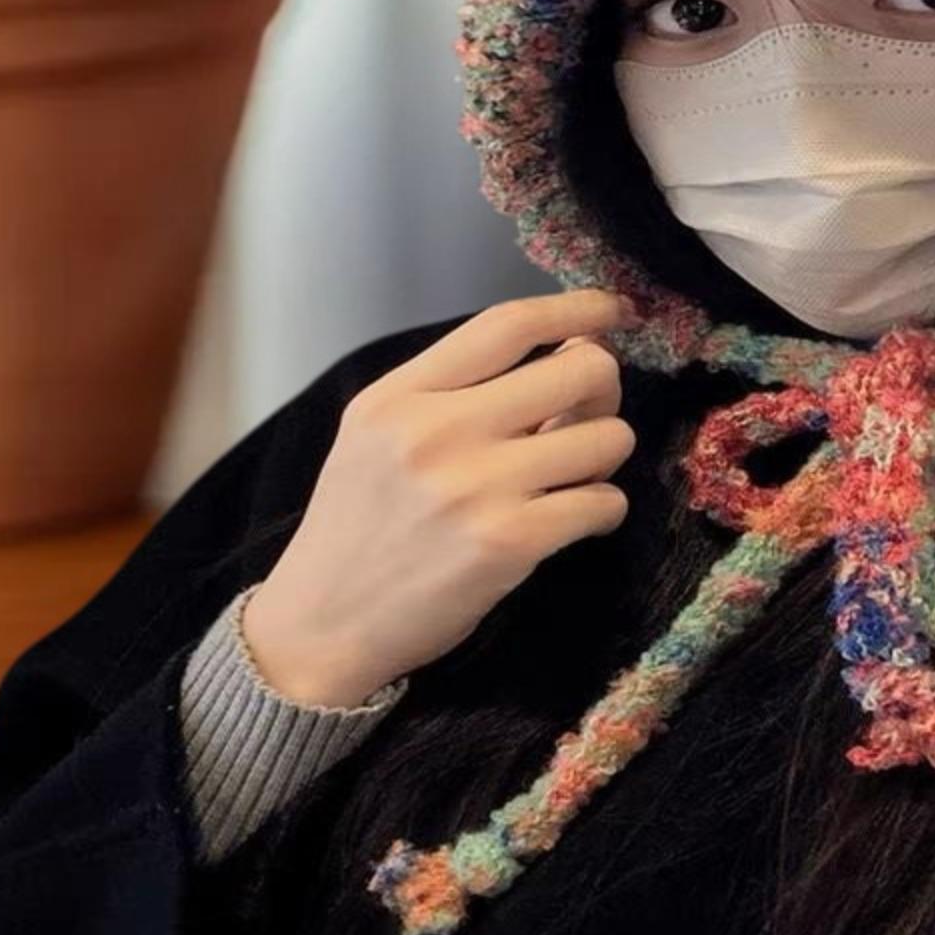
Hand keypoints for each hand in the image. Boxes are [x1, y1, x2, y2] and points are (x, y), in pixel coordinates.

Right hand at [241, 287, 640, 706]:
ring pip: (607, 437)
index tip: (613, 310)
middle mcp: (438, 431)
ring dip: (607, 455)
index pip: (508, 324)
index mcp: (401, 396)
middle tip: (589, 414)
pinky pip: (604, 502)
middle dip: (605, 387)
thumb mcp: (379, 436)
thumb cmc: (359, 525)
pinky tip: (576, 519)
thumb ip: (454, 392)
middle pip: (579, 369)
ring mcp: (476, 488)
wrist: (322, 627)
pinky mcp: (510, 543)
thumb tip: (565, 356)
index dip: (575, 308)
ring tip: (575, 475)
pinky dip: (604, 509)